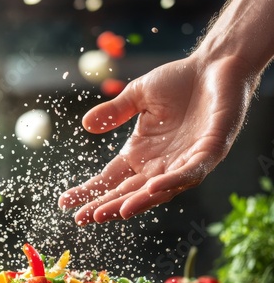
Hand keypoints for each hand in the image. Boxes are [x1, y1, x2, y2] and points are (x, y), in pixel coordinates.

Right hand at [58, 54, 254, 224]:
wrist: (217, 64)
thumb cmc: (180, 81)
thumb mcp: (139, 96)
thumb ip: (115, 112)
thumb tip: (86, 126)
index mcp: (141, 155)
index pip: (110, 180)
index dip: (89, 192)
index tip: (65, 203)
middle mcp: (160, 166)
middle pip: (129, 192)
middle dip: (107, 206)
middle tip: (84, 218)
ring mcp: (184, 163)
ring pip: (158, 191)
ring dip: (136, 202)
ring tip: (113, 212)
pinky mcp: (209, 153)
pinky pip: (189, 173)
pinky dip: (171, 182)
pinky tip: (151, 189)